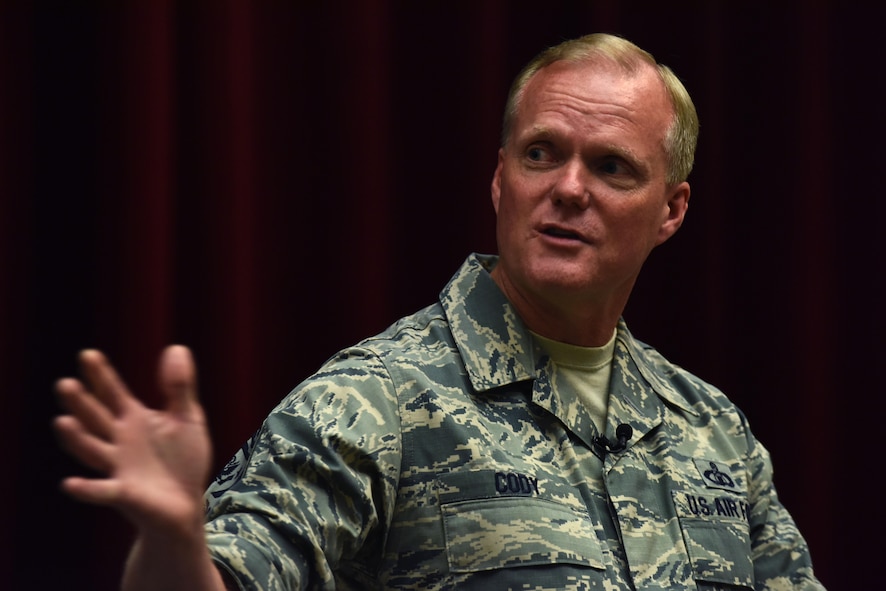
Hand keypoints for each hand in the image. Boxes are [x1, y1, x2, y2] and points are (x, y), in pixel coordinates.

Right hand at [54, 345, 211, 536]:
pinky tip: (70, 483)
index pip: (112, 393)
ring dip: (77, 439)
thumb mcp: (187, 418)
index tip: (87, 355)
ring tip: (63, 422)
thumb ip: (179, 387)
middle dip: (81, 403)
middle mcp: (119, 441)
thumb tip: (177, 348)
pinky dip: (87, 489)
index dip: (101, 375)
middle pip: (96, 418)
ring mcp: (119, 467)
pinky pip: (103, 491)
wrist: (187, 504)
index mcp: (133, 419)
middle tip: (65, 384)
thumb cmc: (184, 459)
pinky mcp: (125, 494)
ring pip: (92, 451)